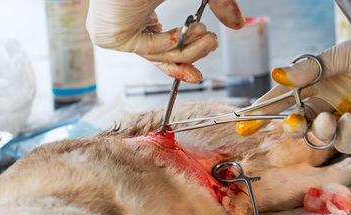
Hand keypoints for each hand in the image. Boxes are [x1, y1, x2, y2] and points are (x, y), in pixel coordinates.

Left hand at [86, 0, 244, 83]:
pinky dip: (173, 43)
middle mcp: (129, 23)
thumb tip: (238, 23)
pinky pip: (149, 50)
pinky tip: (192, 32)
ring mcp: (119, 31)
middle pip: (162, 54)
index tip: (198, 71)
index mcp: (142, 12)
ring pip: (158, 55)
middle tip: (213, 44)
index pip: (162, 46)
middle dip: (191, 55)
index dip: (183, 59)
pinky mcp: (112, 37)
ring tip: (210, 38)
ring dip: (189, 49)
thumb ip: (218, 4)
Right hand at [237, 39, 350, 152]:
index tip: (242, 122)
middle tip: (291, 123)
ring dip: (316, 129)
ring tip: (328, 118)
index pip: (281, 98)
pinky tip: (350, 118)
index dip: (261, 110)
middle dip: (287, 125)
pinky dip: (340, 133)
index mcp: (314, 83)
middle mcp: (323, 103)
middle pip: (292, 121)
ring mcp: (339, 121)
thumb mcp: (344, 55)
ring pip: (313, 135)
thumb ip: (310, 68)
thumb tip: (277, 75)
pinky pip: (339, 142)